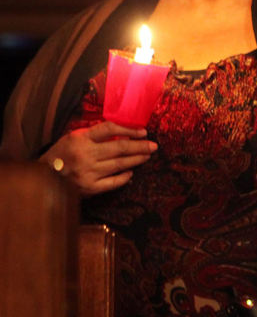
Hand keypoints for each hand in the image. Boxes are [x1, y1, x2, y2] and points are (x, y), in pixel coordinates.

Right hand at [40, 120, 156, 195]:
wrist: (43, 178)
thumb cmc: (61, 154)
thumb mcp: (73, 138)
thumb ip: (94, 134)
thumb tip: (122, 132)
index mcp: (80, 139)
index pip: (110, 129)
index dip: (129, 129)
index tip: (143, 131)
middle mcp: (85, 154)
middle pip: (120, 148)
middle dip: (140, 146)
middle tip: (153, 146)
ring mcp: (88, 172)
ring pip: (120, 164)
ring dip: (137, 160)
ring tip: (147, 156)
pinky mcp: (90, 187)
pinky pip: (114, 182)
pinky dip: (125, 177)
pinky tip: (131, 172)